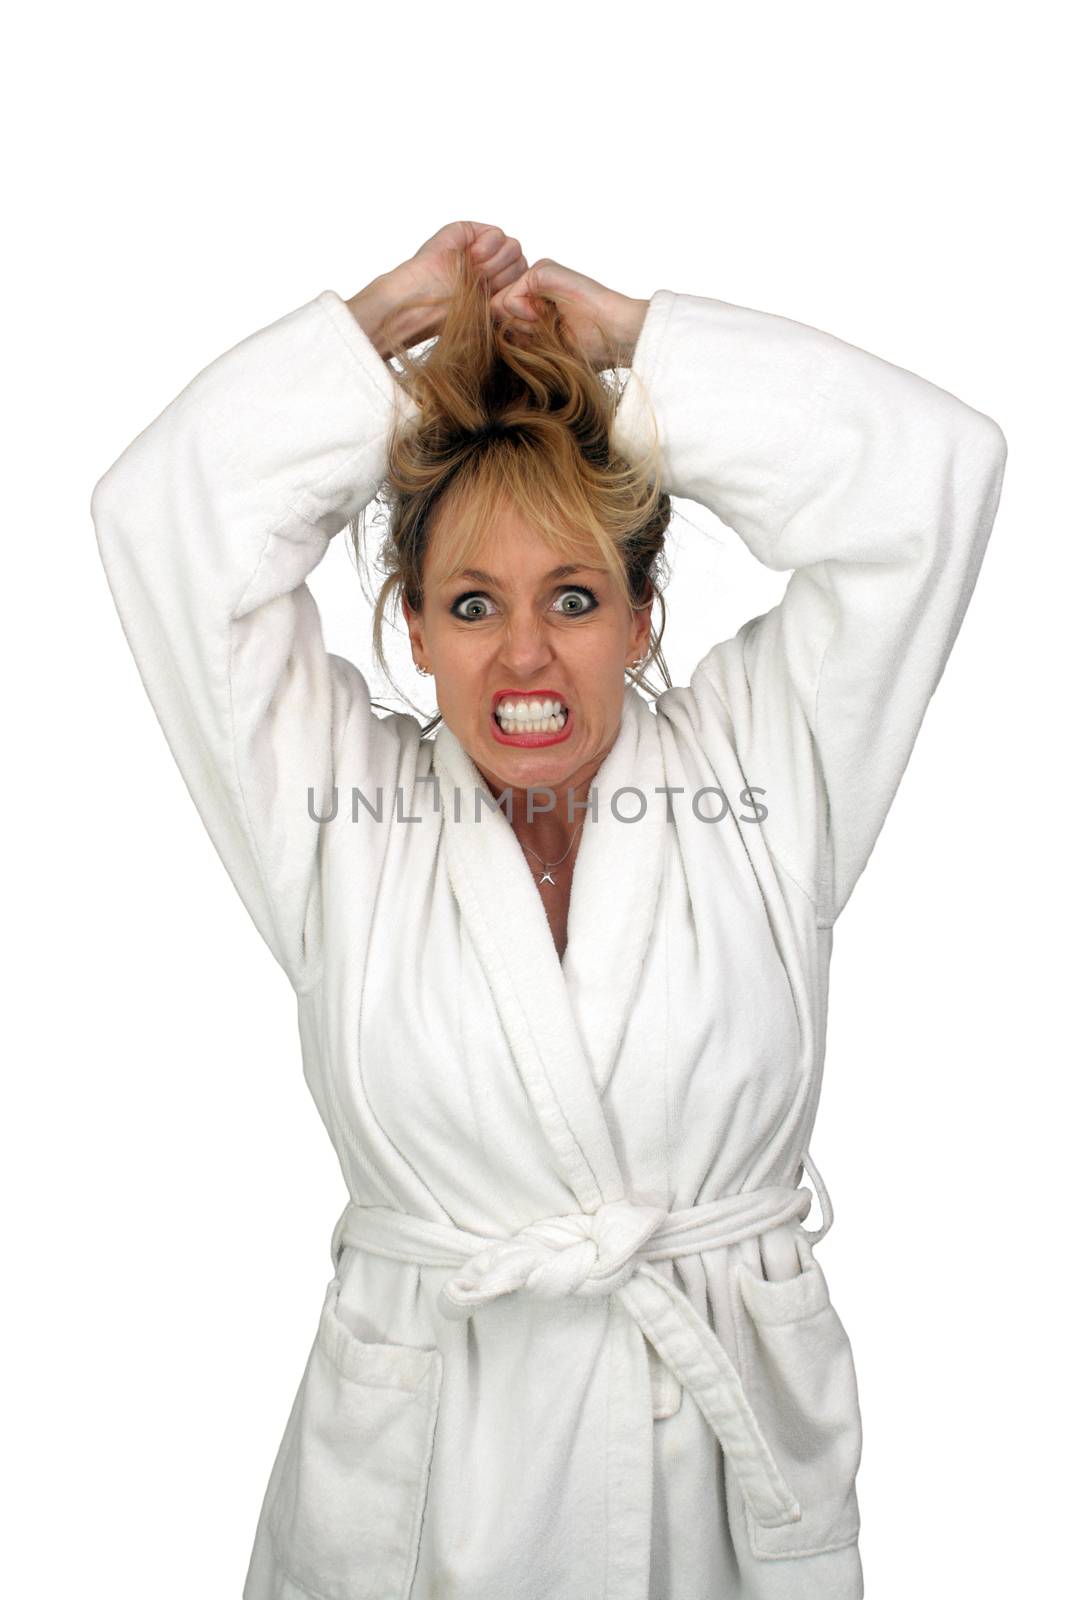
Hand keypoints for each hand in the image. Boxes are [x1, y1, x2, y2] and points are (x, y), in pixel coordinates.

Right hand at [347, 222, 527, 354]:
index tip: (492, 299)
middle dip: (504, 275)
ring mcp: (479, 247)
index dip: (513, 288)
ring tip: (475, 271)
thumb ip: (512, 299)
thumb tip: (532, 286)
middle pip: (521, 261)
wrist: (424, 303)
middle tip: (482, 284)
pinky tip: (472, 257)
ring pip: (513, 247)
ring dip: (495, 263)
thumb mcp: (489, 315)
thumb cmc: (451, 316)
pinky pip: (496, 234)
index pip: (525, 277)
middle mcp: (489, 265)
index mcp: (496, 285)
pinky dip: (488, 247)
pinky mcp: (468, 231)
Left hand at [487, 258, 648, 369]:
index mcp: (532, 304)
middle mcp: (532, 287)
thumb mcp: (540, 345)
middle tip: (547, 332)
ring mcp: (536, 277)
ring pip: (500, 304)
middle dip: (516, 331)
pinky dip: (526, 313)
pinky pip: (511, 296)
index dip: (510, 337)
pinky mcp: (542, 271)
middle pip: (495, 313)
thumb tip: (486, 323)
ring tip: (551, 323)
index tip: (538, 341)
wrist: (614, 336)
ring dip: (523, 324)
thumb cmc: (584, 348)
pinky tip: (550, 314)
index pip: (497, 320)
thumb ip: (513, 333)